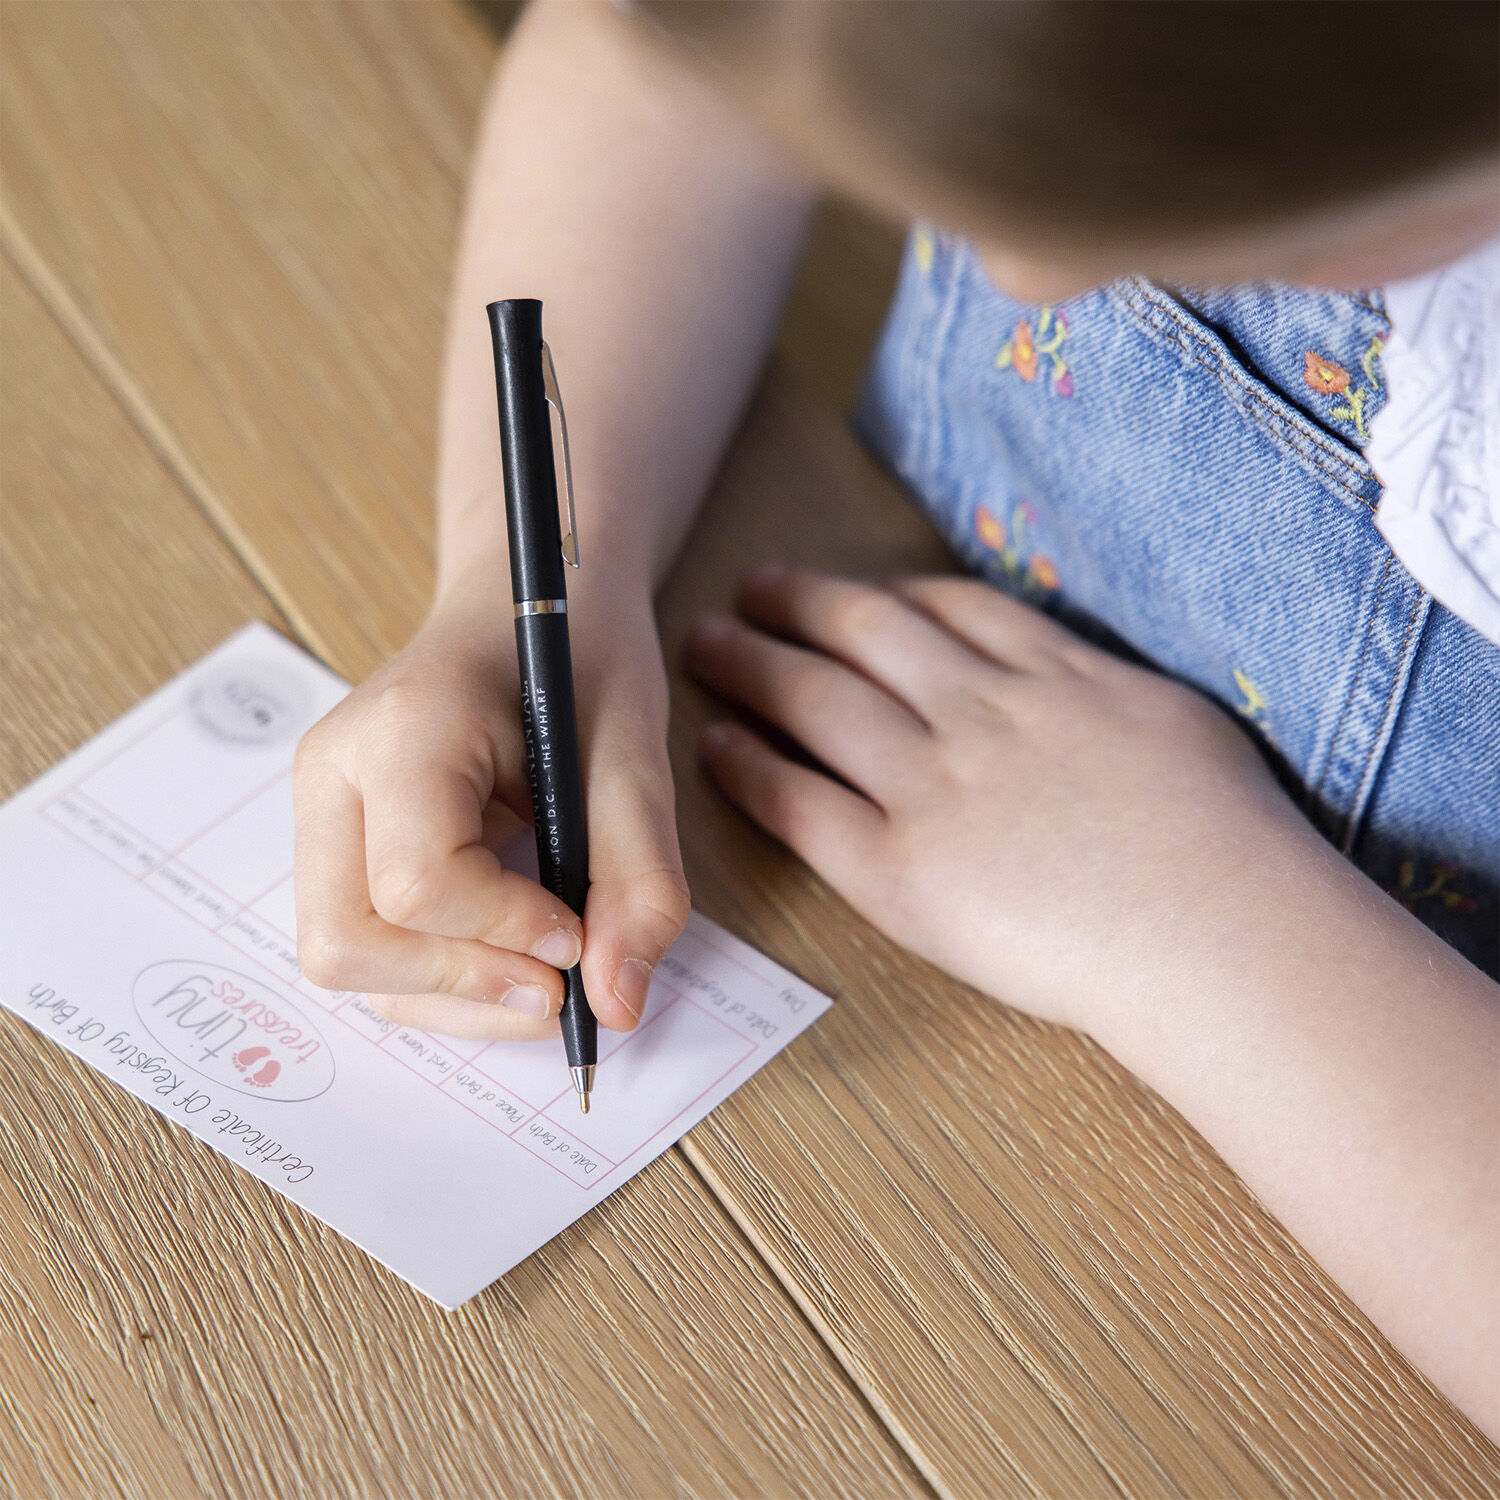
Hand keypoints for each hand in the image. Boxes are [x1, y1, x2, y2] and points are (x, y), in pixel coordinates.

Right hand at [293, 584, 688, 1040]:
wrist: (527, 613)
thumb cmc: (581, 663)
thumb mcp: (635, 757)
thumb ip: (637, 878)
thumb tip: (619, 1007)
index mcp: (402, 728)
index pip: (417, 880)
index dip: (505, 931)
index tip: (579, 933)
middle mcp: (333, 775)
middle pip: (346, 941)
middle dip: (462, 984)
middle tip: (562, 983)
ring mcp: (320, 814)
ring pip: (346, 962)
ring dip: (455, 997)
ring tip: (547, 974)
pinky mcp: (334, 847)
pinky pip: (367, 949)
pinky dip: (442, 980)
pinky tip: (512, 956)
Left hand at [686, 565, 1313, 1035]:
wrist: (1219, 935)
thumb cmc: (1230, 848)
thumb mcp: (1177, 724)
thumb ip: (1103, 692)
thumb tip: (1074, 679)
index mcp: (1054, 675)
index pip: (947, 609)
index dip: (883, 592)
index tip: (850, 588)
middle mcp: (981, 711)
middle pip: (864, 634)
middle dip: (799, 602)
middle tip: (751, 588)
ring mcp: (934, 786)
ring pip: (817, 701)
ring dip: (753, 664)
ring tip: (707, 644)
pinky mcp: (899, 869)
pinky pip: (802, 803)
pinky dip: (750, 767)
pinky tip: (716, 745)